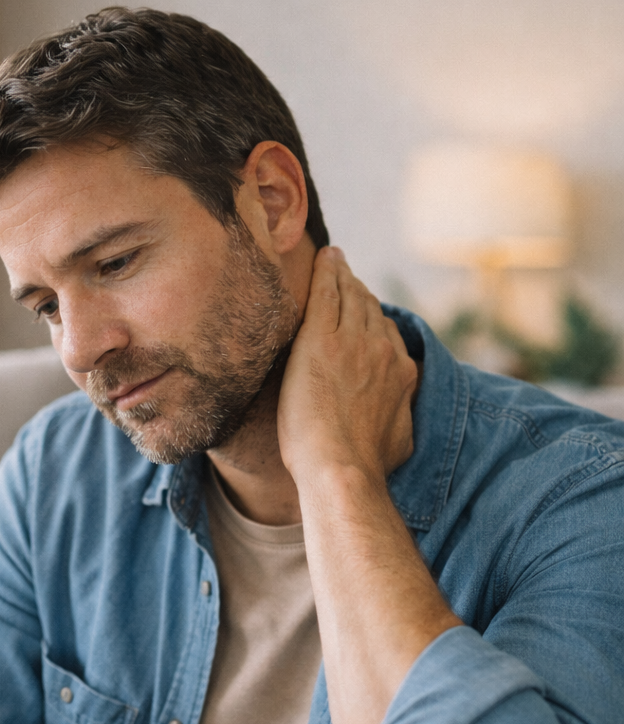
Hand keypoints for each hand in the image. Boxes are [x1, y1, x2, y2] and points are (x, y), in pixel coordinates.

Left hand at [277, 247, 417, 487]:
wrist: (341, 467)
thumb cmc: (364, 465)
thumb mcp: (400, 438)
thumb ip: (400, 415)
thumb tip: (401, 414)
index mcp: (402, 372)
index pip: (388, 334)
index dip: (373, 320)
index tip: (363, 313)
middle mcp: (383, 350)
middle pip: (371, 309)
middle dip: (358, 292)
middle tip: (345, 278)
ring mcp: (352, 341)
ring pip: (350, 296)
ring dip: (343, 276)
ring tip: (334, 262)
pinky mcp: (320, 340)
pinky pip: (326, 292)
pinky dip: (328, 270)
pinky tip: (324, 256)